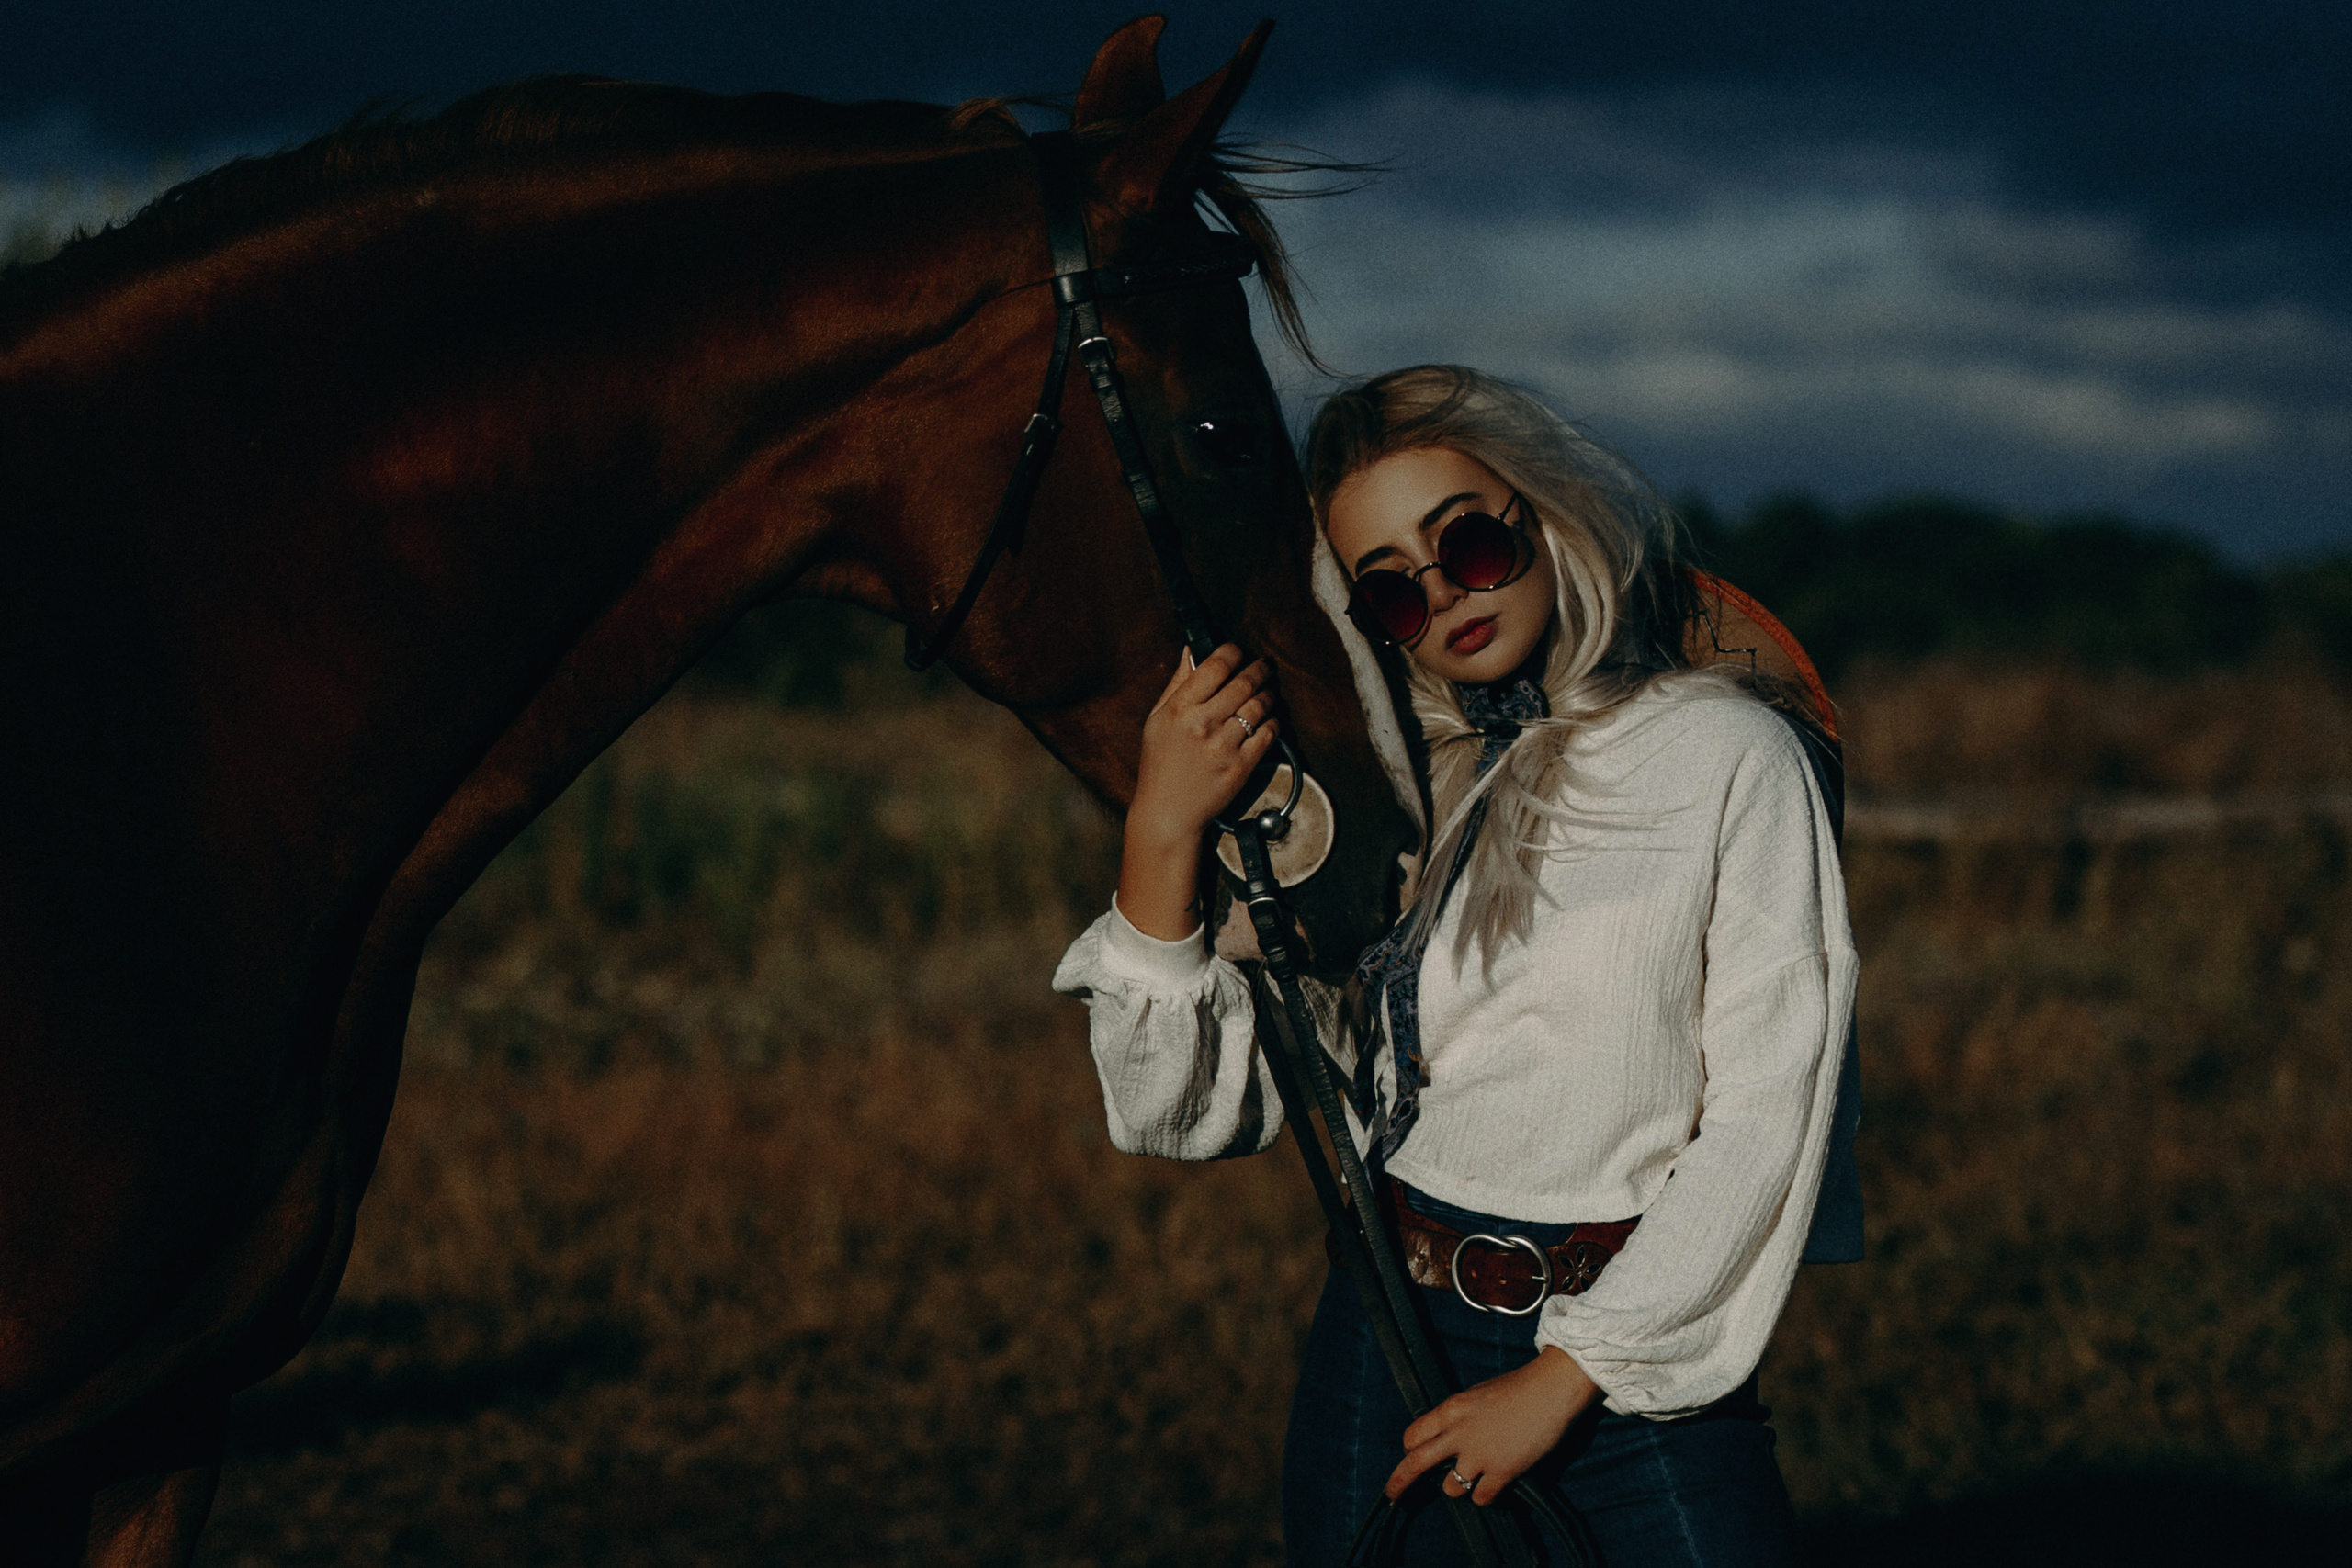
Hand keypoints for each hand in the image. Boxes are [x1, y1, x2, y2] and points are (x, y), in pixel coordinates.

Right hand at [1116, 645, 1277, 938]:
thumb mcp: (1157, 720)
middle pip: (1244, 681)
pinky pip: (1268, 734)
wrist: (1168, 813)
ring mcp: (1223, 746)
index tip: (1239, 652)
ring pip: (1260, 705)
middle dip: (1260, 668)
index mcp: (1179, 709)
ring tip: (1268, 691)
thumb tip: (1191, 650)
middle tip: (1264, 666)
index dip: (1233, 651)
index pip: (1216, 665)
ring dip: (1270, 693)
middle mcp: (1201, 724)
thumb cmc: (1160, 765)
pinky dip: (1274, 721)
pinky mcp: (1241, 767)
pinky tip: (1270, 718)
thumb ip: (1177, 684)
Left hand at [1385, 1347, 1600, 1506]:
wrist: (1552, 1389)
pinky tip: (1497, 1486)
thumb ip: (1459, 1417)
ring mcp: (1480, 1454)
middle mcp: (1459, 1433)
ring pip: (1450, 1489)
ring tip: (1476, 1478)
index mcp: (1451, 1409)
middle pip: (1416, 1463)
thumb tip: (1448, 1438)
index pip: (1413, 1435)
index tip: (1412, 1457)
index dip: (1410, 1450)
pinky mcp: (1503, 1471)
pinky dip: (1487, 1496)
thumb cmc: (1518, 1388)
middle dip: (1399, 1483)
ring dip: (1460, 1488)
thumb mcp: (1477, 1395)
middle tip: (1392, 1496)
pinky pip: (1482, 1499)